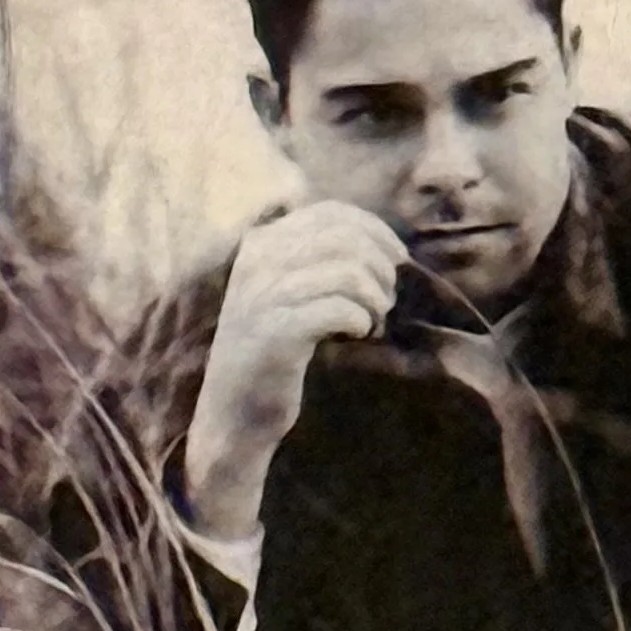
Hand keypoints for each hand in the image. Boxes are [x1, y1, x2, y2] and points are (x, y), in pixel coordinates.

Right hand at [183, 201, 405, 536]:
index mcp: (260, 245)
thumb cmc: (273, 354)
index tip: (397, 259)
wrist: (233, 416)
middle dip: (379, 267)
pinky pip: (339, 309)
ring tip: (372, 322)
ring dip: (375, 298)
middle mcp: (257, 263)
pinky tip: (356, 336)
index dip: (374, 230)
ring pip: (347, 272)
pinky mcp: (275, 333)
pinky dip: (361, 321)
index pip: (330, 213)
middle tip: (385, 302)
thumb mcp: (287, 294)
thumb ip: (317, 262)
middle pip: (344, 239)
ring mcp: (262, 297)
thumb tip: (384, 245)